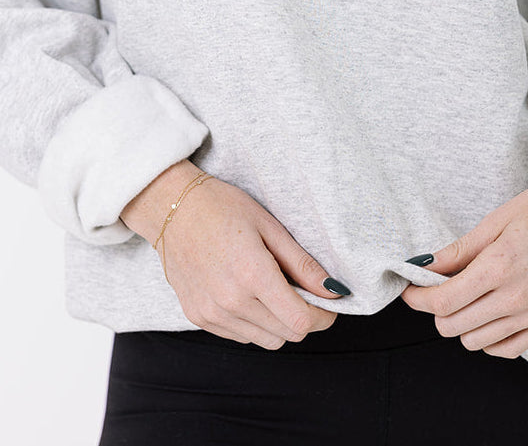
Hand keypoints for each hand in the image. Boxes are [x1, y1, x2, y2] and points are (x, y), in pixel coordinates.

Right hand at [119, 159, 350, 349]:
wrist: (172, 208)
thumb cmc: (222, 207)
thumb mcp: (269, 226)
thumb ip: (302, 263)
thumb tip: (334, 291)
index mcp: (252, 274)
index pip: (300, 320)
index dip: (323, 317)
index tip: (330, 305)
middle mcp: (230, 301)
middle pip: (286, 335)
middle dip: (304, 318)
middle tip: (305, 293)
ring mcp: (211, 313)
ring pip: (264, 340)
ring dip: (279, 323)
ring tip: (275, 290)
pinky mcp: (197, 317)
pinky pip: (240, 336)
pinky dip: (254, 323)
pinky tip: (250, 294)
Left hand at [399, 170, 527, 358]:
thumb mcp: (497, 219)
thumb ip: (460, 250)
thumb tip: (425, 267)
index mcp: (500, 266)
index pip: (443, 301)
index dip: (418, 298)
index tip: (410, 289)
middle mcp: (517, 298)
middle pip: (454, 325)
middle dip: (436, 309)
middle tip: (436, 289)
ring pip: (476, 342)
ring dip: (461, 323)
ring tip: (466, 297)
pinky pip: (507, 350)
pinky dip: (489, 339)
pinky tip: (487, 315)